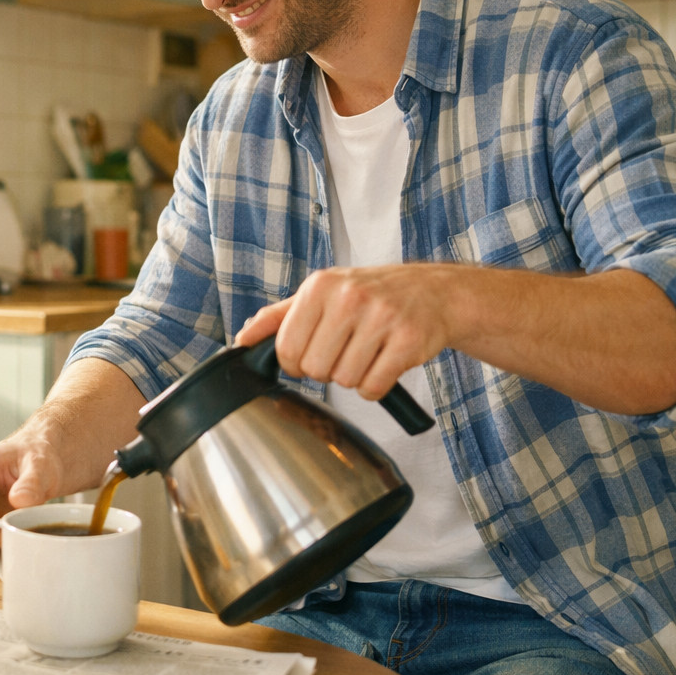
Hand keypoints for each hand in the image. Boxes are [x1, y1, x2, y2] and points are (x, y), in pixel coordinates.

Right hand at [0, 430, 63, 572]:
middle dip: (0, 547)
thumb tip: (20, 501)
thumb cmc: (31, 459)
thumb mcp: (40, 465)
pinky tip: (7, 545)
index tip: (23, 544)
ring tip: (19, 541)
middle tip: (27, 544)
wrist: (26, 459)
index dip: (1, 539)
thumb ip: (32, 483)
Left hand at [233, 264, 456, 399]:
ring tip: (367, 352)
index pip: (286, 348)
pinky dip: (375, 387)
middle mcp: (349, 297)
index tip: (309, 356)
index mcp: (320, 286)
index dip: (294, 364)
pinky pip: (373, 388)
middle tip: (344, 351)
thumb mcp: (321, 294)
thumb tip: (242, 339)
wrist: (433, 292)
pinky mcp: (409, 340)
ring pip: (344, 380)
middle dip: (326, 370)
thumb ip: (278, 317)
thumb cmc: (370, 294)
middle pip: (314, 369)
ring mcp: (382, 318)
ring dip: (353, 377)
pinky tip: (383, 363)